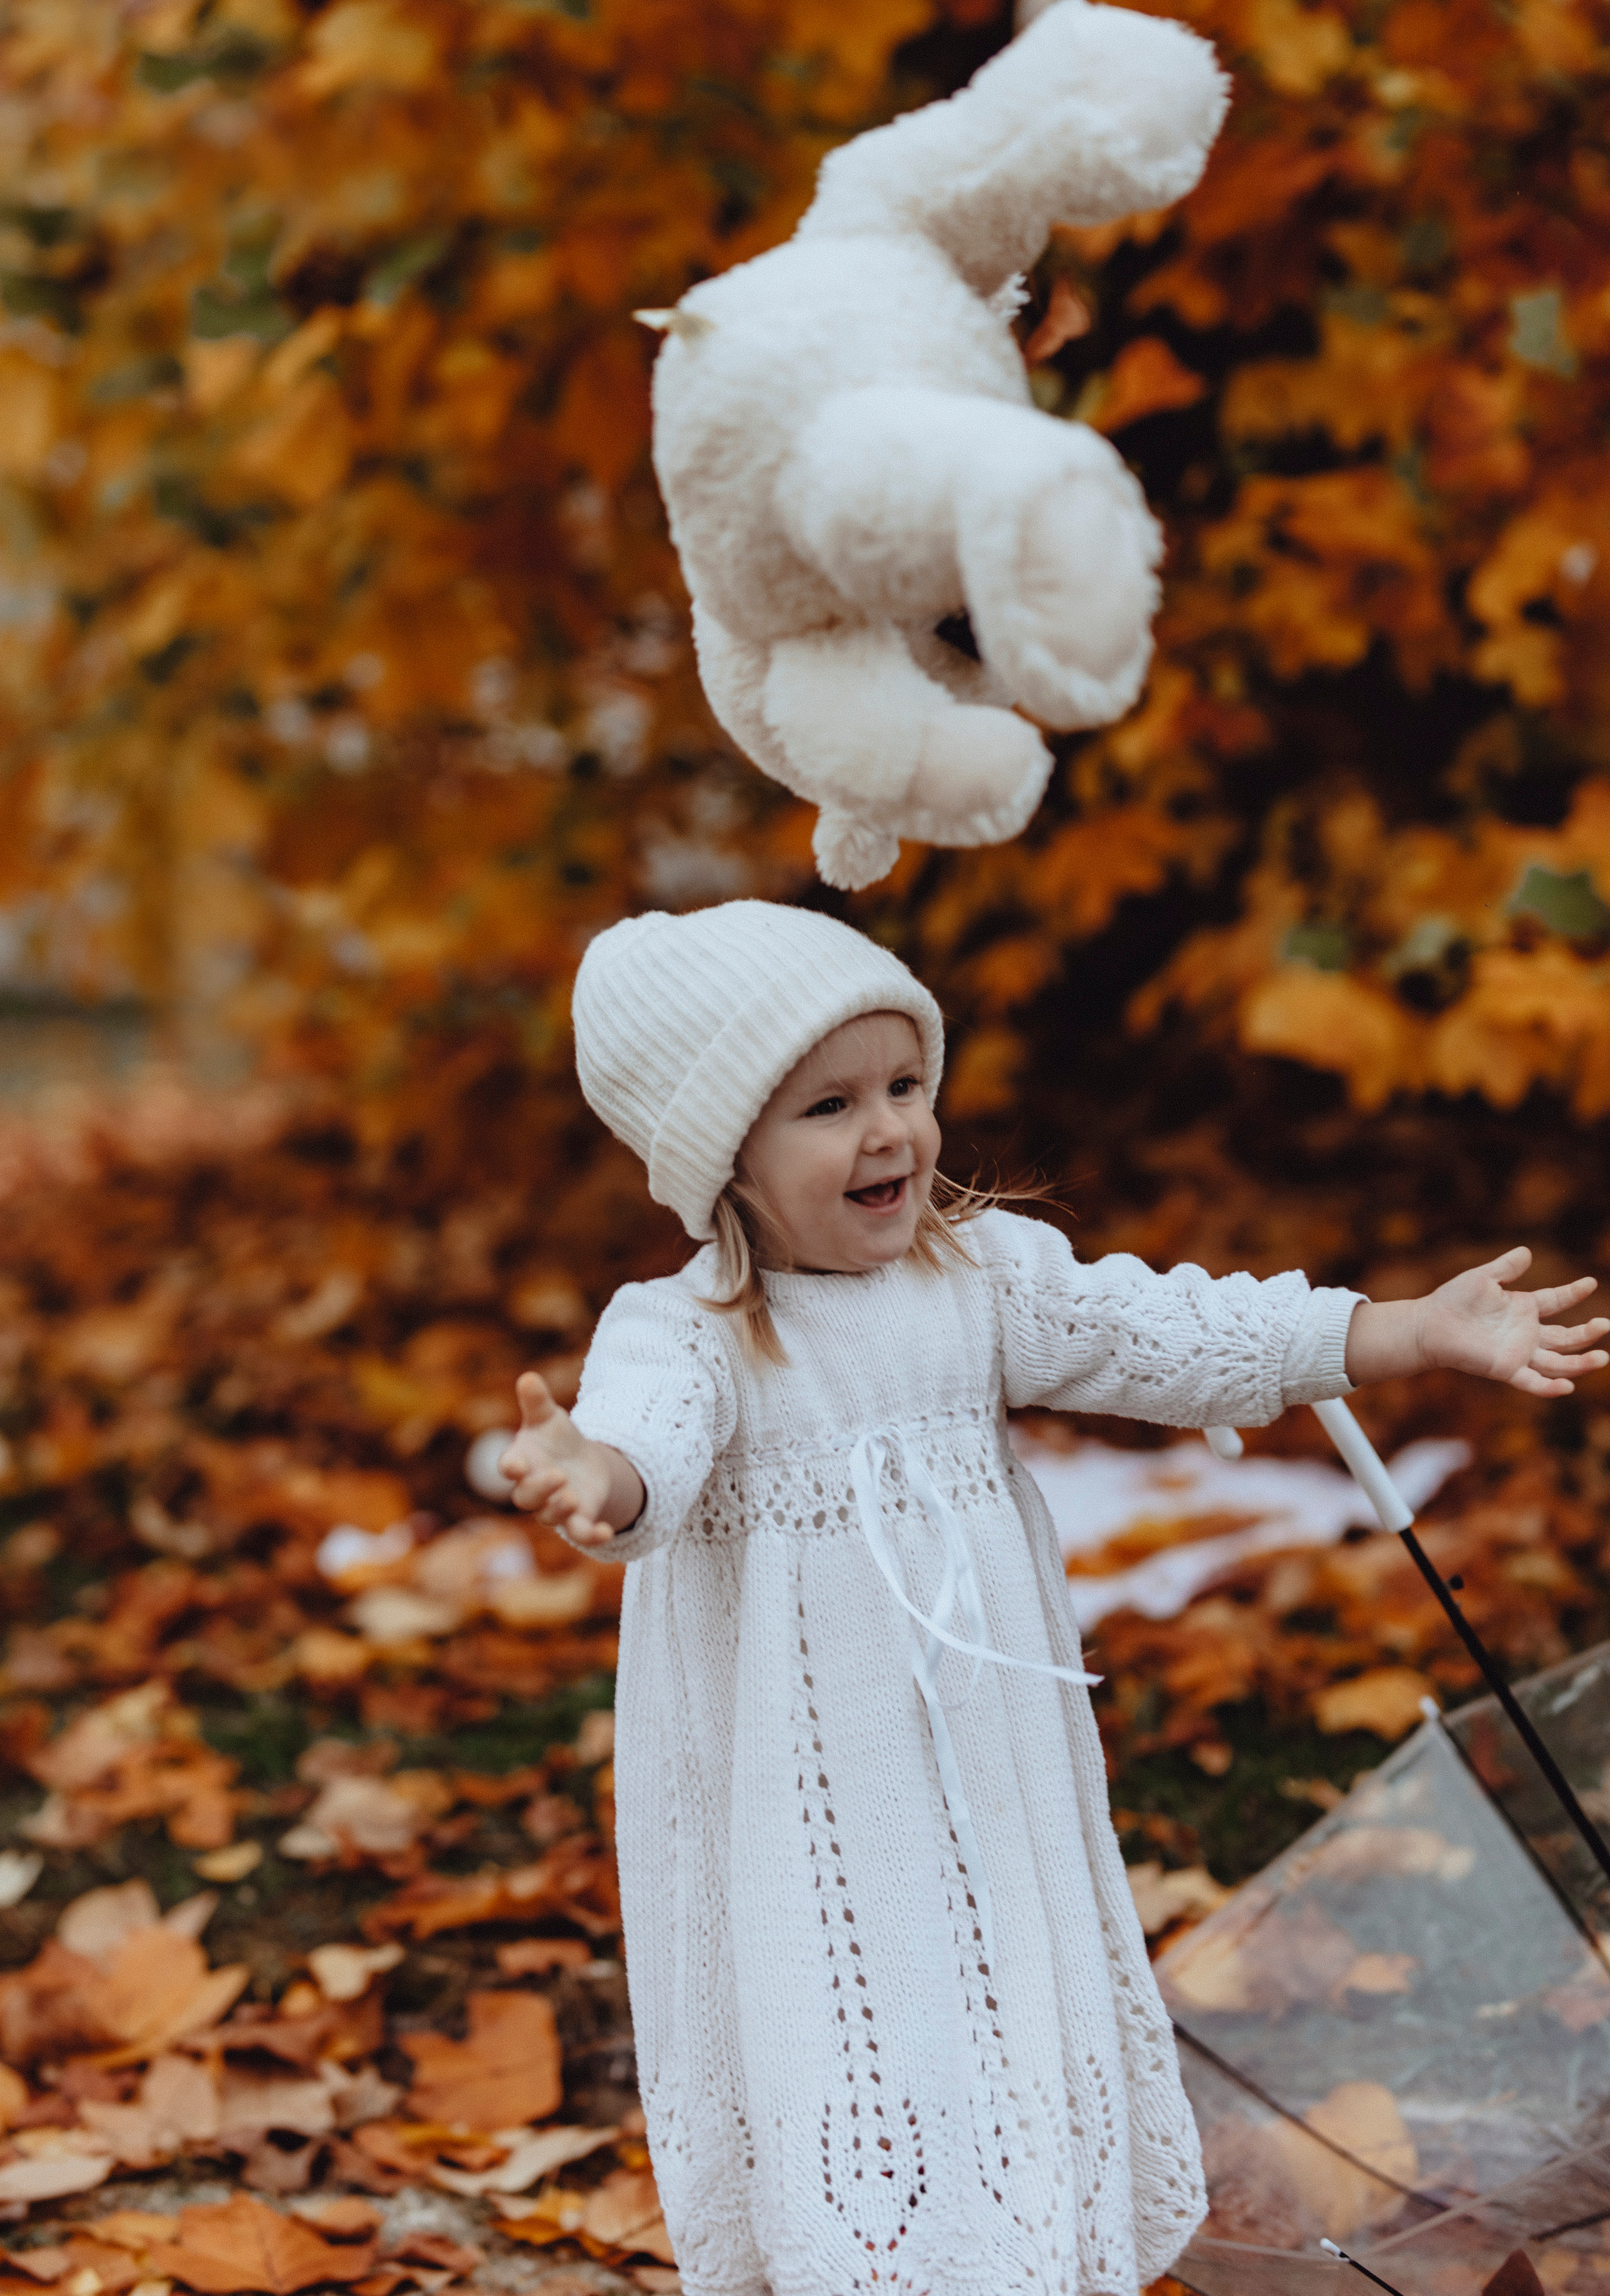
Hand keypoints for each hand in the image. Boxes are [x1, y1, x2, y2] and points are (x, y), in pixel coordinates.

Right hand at [498, 1372, 640, 1547]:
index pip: (508, 1467)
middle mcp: (533, 1488)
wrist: (581, 1461)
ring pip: (549, 1516)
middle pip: (526, 1497)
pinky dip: (591, 1535)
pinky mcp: (577, 1518)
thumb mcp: (550, 1417)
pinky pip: (579, 1533)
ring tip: (571, 1497)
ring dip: (559, 1510)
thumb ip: (537, 1401)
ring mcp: (553, 1506)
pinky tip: (606, 1532)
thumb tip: (528, 1377)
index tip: (515, 1465)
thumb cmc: (556, 1437)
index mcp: (521, 1461)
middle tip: (557, 1476)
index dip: (511, 1467)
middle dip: (539, 1488)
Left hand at [1346, 1247, 1609, 1396]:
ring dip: (1581, 1362)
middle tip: (1606, 1325)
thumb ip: (1506, 1267)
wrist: (1430, 1325)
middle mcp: (1525, 1333)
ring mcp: (1518, 1353)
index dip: (1573, 1293)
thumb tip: (1527, 1251)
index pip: (1556, 1301)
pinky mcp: (1506, 1369)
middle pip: (1565, 1337)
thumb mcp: (1483, 1277)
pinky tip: (1568, 1387)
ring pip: (1558, 1362)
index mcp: (1523, 1308)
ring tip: (1603, 1358)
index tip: (1590, 1282)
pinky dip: (1550, 1387)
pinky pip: (1533, 1381)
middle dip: (1587, 1333)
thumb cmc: (1453, 1300)